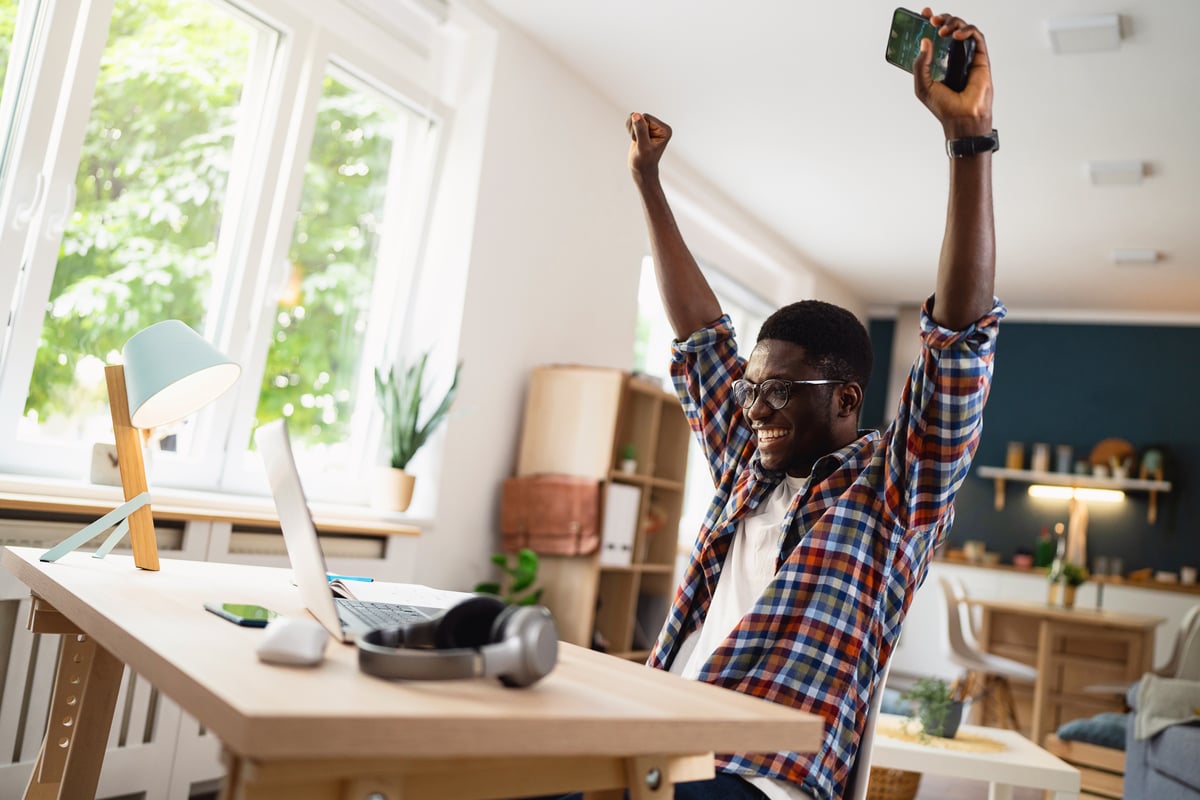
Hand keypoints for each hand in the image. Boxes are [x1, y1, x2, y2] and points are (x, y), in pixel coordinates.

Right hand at [626, 112, 671, 180]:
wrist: (642, 170)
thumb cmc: (644, 162)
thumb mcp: (643, 146)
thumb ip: (640, 130)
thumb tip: (636, 114)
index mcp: (665, 130)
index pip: (646, 117)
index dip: (639, 129)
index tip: (642, 142)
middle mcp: (660, 127)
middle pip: (641, 116)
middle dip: (635, 130)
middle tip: (639, 143)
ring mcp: (652, 127)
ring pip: (635, 117)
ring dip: (632, 130)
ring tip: (637, 142)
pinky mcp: (645, 128)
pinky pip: (632, 120)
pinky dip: (630, 130)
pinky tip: (635, 140)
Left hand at [912, 8, 992, 138]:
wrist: (961, 117)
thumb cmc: (943, 106)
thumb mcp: (922, 85)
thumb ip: (920, 64)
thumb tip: (925, 41)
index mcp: (938, 61)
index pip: (934, 36)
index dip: (930, 22)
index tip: (925, 13)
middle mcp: (952, 56)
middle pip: (949, 28)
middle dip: (942, 19)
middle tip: (933, 21)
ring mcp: (967, 56)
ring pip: (964, 28)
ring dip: (954, 23)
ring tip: (943, 30)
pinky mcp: (980, 57)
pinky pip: (977, 36)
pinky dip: (967, 30)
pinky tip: (956, 36)